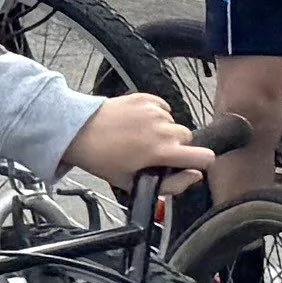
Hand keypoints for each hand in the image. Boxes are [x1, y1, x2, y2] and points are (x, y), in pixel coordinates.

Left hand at [61, 97, 217, 191]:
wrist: (76, 131)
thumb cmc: (102, 159)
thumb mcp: (132, 182)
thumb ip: (171, 184)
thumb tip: (195, 176)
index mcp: (162, 152)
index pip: (205, 157)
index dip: (199, 163)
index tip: (185, 164)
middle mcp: (163, 129)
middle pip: (187, 139)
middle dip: (176, 147)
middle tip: (152, 152)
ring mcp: (155, 111)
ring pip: (174, 123)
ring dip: (163, 131)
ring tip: (139, 137)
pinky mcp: (145, 98)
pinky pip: (163, 108)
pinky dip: (155, 115)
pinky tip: (136, 123)